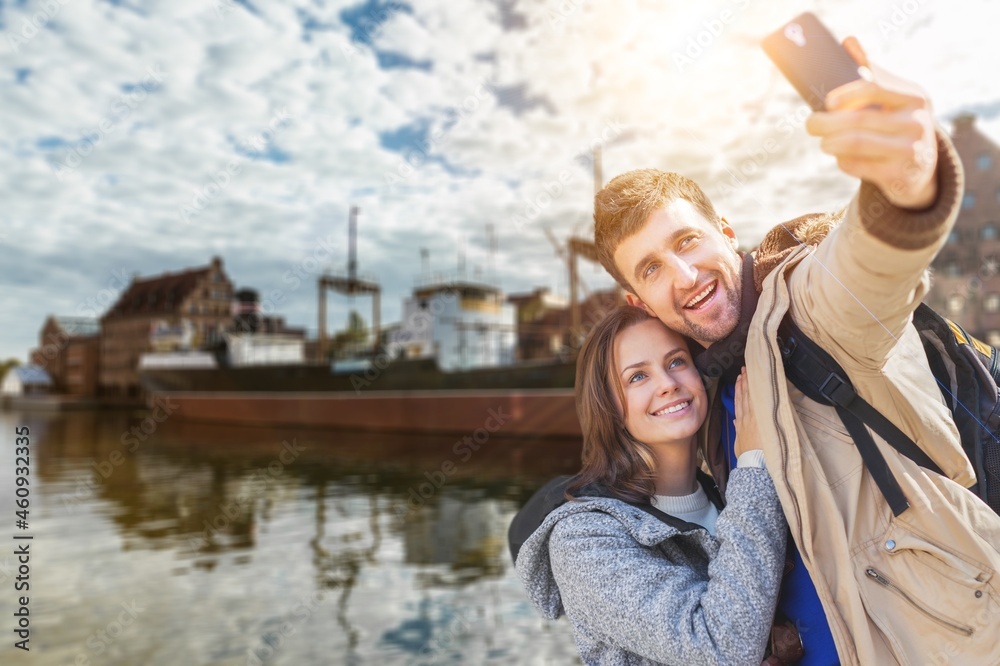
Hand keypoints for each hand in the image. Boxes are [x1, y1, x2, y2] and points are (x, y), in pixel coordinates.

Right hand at [733, 367, 759, 456]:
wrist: (754, 463)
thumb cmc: (748, 456)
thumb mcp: (739, 442)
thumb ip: (739, 430)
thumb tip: (736, 422)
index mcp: (740, 422)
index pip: (738, 402)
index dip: (738, 389)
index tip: (739, 379)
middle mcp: (746, 418)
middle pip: (744, 396)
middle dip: (744, 382)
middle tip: (745, 369)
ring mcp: (754, 418)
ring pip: (750, 397)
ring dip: (749, 384)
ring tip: (749, 373)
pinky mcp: (761, 421)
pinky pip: (758, 403)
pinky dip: (756, 393)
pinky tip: (758, 384)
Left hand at [805, 36, 937, 209]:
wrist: (920, 168)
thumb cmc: (897, 124)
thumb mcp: (893, 97)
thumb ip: (872, 71)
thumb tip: (848, 42)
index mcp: (914, 97)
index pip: (873, 88)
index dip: (845, 94)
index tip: (828, 102)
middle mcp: (917, 122)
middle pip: (857, 120)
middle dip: (825, 123)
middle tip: (810, 124)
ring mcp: (910, 150)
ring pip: (854, 143)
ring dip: (830, 142)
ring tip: (824, 142)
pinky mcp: (898, 176)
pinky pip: (857, 165)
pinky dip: (842, 161)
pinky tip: (842, 157)